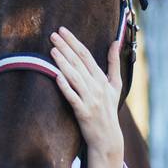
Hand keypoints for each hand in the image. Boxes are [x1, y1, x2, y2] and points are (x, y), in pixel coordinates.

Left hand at [49, 27, 123, 162]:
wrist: (108, 138)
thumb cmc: (109, 109)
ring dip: (63, 63)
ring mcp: (90, 99)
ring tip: (52, 50)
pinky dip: (65, 86)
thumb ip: (114, 63)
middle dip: (65, 47)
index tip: (62, 30)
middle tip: (52, 34)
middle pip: (79, 63)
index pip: (86, 55)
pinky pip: (73, 97)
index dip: (73, 41)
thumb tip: (116, 42)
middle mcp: (97, 87)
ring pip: (75, 77)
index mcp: (102, 79)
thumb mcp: (115, 85)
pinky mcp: (83, 112)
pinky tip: (56, 76)